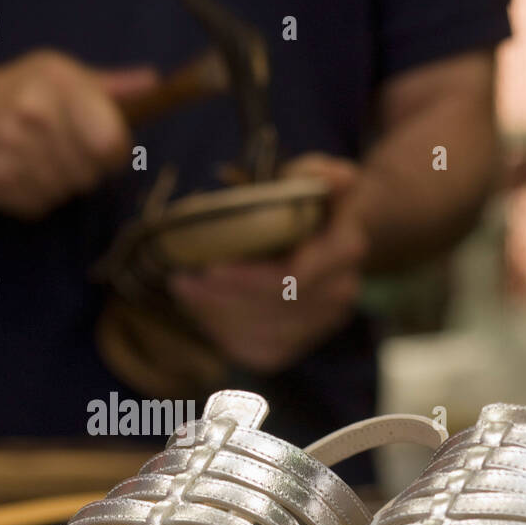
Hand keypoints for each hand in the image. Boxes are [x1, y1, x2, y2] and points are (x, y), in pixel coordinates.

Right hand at [0, 50, 156, 218]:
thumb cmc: (14, 92)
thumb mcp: (58, 74)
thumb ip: (109, 86)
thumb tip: (153, 86)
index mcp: (55, 85)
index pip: (110, 143)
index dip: (114, 150)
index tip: (104, 145)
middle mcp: (32, 118)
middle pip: (90, 173)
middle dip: (86, 167)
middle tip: (64, 150)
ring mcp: (10, 156)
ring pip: (66, 193)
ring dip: (61, 183)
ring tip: (39, 159)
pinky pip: (39, 207)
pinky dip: (37, 197)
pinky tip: (21, 173)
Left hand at [169, 153, 367, 373]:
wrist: (328, 242)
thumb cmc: (311, 204)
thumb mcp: (315, 177)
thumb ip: (318, 174)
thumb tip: (336, 179)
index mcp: (344, 250)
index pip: (293, 277)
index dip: (248, 279)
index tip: (209, 268)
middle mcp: (339, 293)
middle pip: (271, 309)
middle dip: (222, 297)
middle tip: (180, 279)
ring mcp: (320, 325)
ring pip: (261, 334)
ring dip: (216, 315)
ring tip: (183, 289)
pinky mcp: (297, 346)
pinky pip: (255, 350)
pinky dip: (222, 332)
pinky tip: (200, 309)